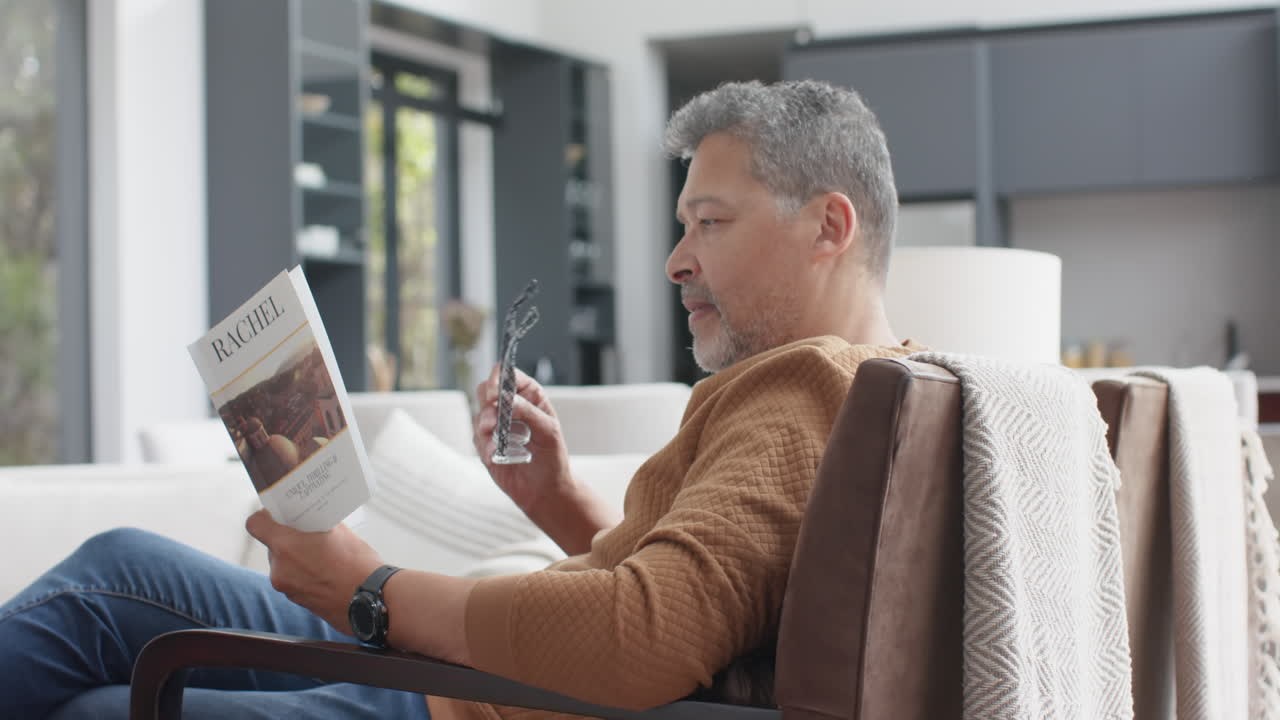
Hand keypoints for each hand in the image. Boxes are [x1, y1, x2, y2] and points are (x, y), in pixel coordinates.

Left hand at [245, 509, 382, 634]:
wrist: (373, 601)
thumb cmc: (359, 566)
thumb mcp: (340, 533)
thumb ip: (317, 525)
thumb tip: (311, 521)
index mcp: (286, 546)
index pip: (256, 524)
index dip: (265, 517)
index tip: (280, 515)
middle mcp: (280, 568)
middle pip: (272, 545)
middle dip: (288, 539)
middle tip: (309, 534)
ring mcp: (287, 588)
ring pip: (283, 564)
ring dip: (297, 558)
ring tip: (323, 557)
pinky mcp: (296, 601)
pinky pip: (293, 580)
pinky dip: (305, 574)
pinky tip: (326, 572)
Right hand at [473, 364, 573, 517]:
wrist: (544, 490)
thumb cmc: (552, 458)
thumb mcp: (548, 432)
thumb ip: (529, 413)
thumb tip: (508, 399)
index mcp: (530, 397)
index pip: (509, 375)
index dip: (498, 378)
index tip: (495, 392)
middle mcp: (511, 407)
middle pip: (486, 390)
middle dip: (486, 402)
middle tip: (493, 418)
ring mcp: (496, 425)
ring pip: (479, 414)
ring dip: (485, 426)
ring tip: (496, 442)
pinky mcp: (486, 443)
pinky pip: (477, 438)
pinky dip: (485, 446)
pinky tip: (495, 456)